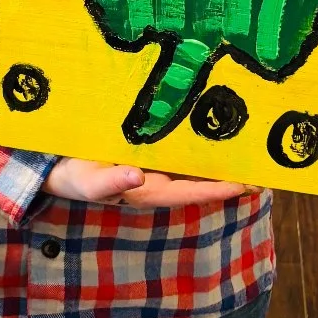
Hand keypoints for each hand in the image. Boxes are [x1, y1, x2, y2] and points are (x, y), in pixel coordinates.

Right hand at [44, 158, 250, 207]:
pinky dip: (198, 138)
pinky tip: (214, 125)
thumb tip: (137, 176)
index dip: (218, 189)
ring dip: (219, 156)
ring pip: (193, 161)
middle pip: (200, 178)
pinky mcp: (148, 147)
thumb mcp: (85, 180)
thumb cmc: (72, 176)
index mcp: (147, 189)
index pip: (190, 192)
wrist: (54, 165)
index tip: (245, 185)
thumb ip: (109, 181)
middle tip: (263, 166)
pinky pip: (179, 144)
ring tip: (250, 146)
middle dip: (230, 173)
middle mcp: (156, 178)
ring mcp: (154, 163)